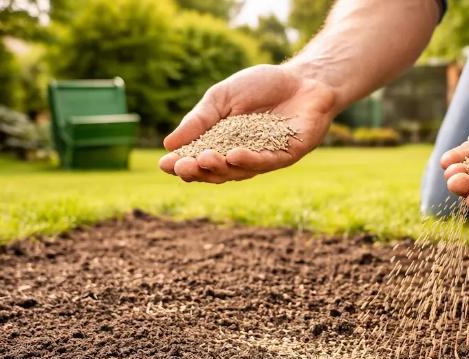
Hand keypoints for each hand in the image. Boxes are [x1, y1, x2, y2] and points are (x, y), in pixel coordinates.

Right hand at [160, 64, 337, 182]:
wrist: (303, 78)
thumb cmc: (262, 86)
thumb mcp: (222, 98)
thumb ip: (199, 119)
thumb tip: (169, 143)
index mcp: (223, 144)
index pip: (199, 159)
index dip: (183, 163)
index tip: (165, 163)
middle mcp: (243, 156)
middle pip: (217, 172)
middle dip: (198, 170)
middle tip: (182, 166)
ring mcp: (265, 158)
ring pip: (239, 171)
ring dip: (220, 167)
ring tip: (204, 159)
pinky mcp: (287, 154)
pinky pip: (266, 162)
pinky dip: (249, 160)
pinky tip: (233, 155)